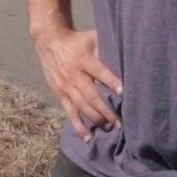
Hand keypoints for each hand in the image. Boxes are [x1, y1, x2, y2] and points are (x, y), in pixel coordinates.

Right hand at [33, 26, 120, 141]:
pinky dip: (78, 125)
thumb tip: (127, 56)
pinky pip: (69, 112)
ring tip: (108, 129)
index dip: (110, 81)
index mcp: (84, 59)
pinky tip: (87, 137)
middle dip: (105, 110)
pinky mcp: (59, 93)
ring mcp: (66, 86)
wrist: (49, 42)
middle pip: (91, 96)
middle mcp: (74, 75)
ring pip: (81, 106)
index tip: (122, 91)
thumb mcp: (92, 39)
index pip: (99, 71)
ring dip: (95, 119)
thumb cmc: (77, 41)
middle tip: (119, 123)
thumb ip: (106, 48)